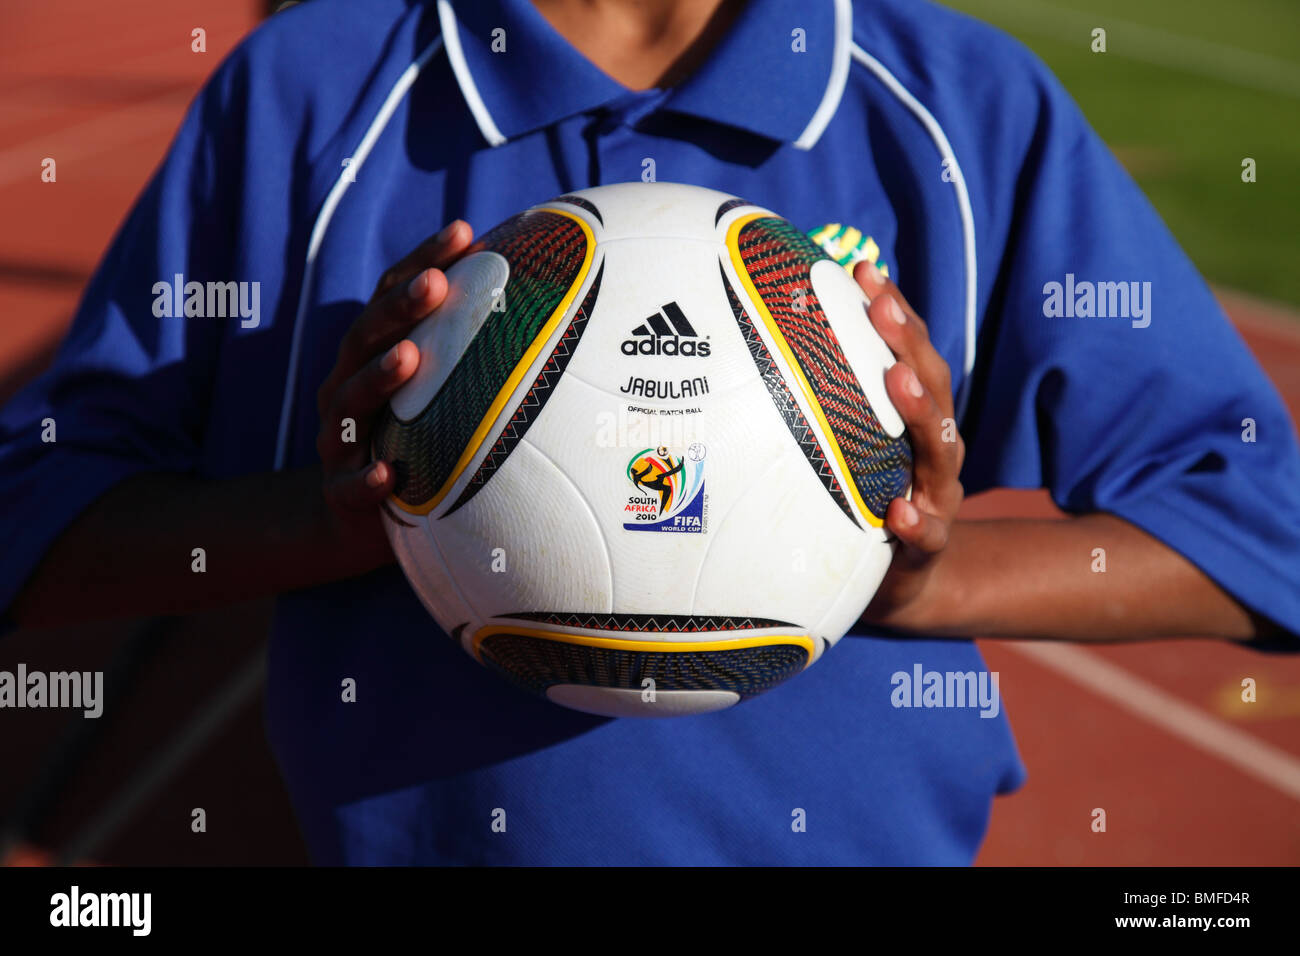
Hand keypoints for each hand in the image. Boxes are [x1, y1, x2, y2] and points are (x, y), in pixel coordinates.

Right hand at [313, 220, 472, 561]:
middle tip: (435, 285)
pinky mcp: (340, 491)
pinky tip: (387, 473)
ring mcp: (339, 438)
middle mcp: (348, 387)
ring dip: (379, 377)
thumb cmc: (410, 439)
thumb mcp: (432, 393)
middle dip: (400, 308)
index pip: (392, 296)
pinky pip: (350, 486)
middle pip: (367, 337)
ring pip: (352, 402)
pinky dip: (366, 479)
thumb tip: (544, 300)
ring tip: (409, 357)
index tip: (464, 232)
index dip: (423, 261)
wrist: (352, 515)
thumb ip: (467, 351)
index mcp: (371, 354)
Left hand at [852, 261, 964, 630]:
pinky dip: (915, 520)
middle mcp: (934, 451)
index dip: (894, 312)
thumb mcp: (853, 451)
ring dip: (920, 412)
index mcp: (916, 422)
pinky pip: (927, 533)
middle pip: (932, 388)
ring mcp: (937, 497)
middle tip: (879, 306)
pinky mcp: (928, 547)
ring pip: (939, 450)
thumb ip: (834, 406)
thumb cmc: (868, 504)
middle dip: (907, 342)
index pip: (910, 355)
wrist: (902, 583)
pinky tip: (896, 511)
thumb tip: (776, 347)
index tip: (864, 270)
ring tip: (895, 380)